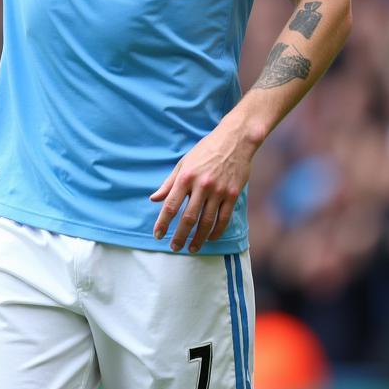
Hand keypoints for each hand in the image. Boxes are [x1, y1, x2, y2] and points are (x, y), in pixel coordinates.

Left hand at [148, 115, 254, 252]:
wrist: (235, 140)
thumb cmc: (205, 150)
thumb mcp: (183, 163)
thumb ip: (169, 183)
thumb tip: (153, 199)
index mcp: (186, 176)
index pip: (171, 205)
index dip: (163, 223)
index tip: (158, 235)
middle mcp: (202, 185)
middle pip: (188, 218)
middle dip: (180, 236)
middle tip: (174, 247)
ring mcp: (219, 191)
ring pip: (206, 222)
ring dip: (198, 238)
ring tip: (191, 248)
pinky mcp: (232, 195)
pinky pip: (223, 219)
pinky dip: (216, 231)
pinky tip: (210, 238)